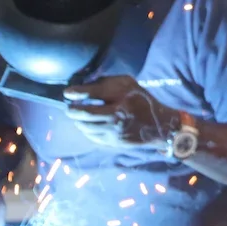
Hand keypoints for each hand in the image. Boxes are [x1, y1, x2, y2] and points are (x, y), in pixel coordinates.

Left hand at [64, 75, 183, 148]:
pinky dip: (86, 130)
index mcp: (121, 100)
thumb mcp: (129, 84)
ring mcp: (114, 132)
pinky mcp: (113, 143)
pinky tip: (88, 125)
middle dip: (72, 110)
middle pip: (85, 114)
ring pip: (85, 127)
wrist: (159, 125)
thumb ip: (108, 82)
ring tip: (78, 116)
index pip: (93, 94)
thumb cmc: (142, 100)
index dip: (76, 93)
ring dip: (78, 121)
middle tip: (70, 107)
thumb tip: (85, 85)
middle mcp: (116, 117)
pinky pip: (92, 137)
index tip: (67, 93)